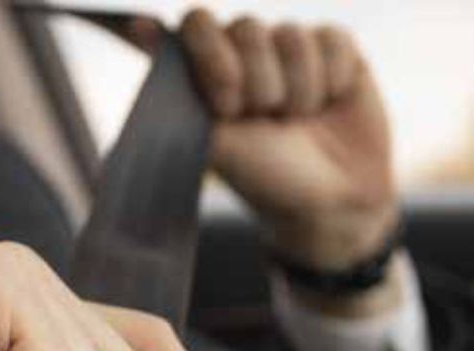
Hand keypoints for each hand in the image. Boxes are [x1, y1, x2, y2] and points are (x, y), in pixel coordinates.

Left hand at [178, 9, 397, 270]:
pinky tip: (329, 104)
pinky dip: (330, 79)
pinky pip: (331, 39)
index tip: (227, 105)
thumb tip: (137, 25)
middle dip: (258, 84)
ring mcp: (291, 50)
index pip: (198, 24)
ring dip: (297, 89)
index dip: (212, 56)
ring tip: (298, 120)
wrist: (331, 203)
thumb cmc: (266, 178)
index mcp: (210, 72)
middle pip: (246, 27)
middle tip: (265, 122)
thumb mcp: (216, 142)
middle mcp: (248, 54)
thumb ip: (180, 89)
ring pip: (291, 35)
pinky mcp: (336, 50)